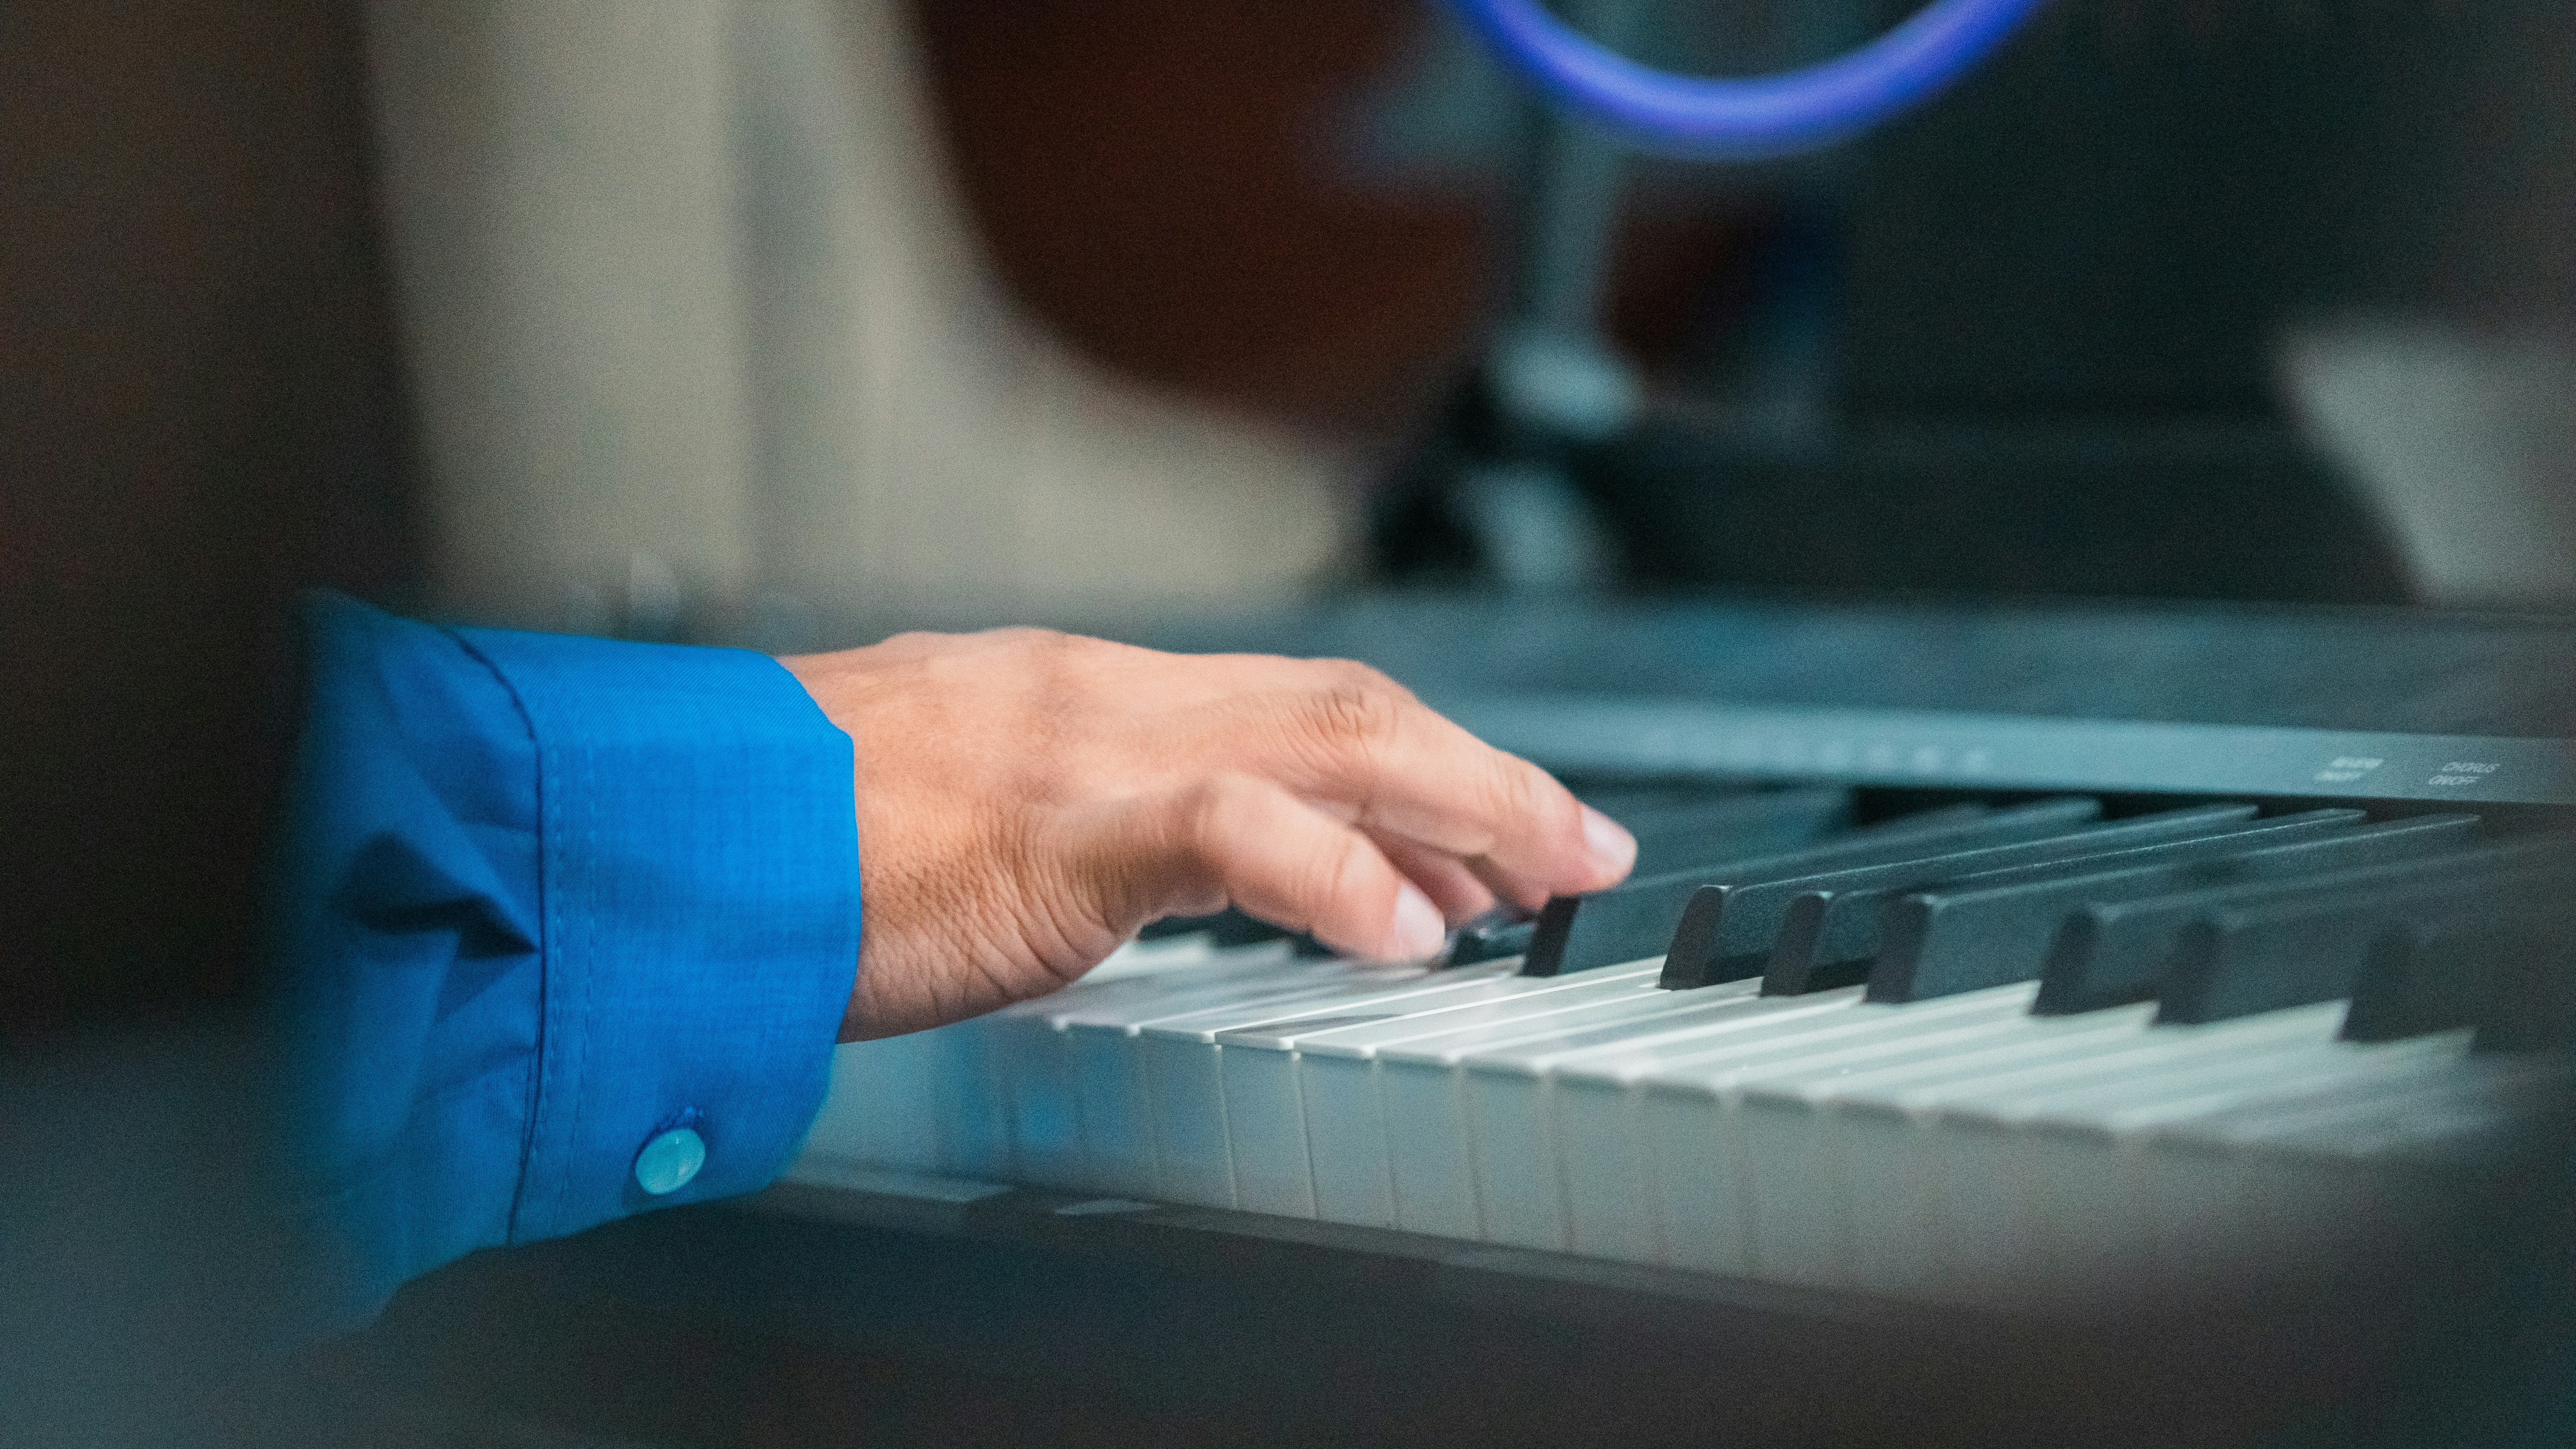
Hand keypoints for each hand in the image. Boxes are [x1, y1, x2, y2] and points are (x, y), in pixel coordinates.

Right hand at [781, 629, 1635, 1038]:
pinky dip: (1340, 876)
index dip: (1417, 763)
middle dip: (1483, 775)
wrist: (671, 830)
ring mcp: (1089, 746)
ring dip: (1466, 805)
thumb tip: (1153, 868)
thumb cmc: (788, 837)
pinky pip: (1237, 829)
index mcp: (1086, 698)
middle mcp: (1108, 695)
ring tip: (1552, 871)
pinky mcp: (1055, 822)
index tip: (1492, 828)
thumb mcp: (960, 812)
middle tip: (1578, 843)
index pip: (1296, 709)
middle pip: (1350, 707)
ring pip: (1331, 740)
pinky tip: (1410, 932)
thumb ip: (1069, 825)